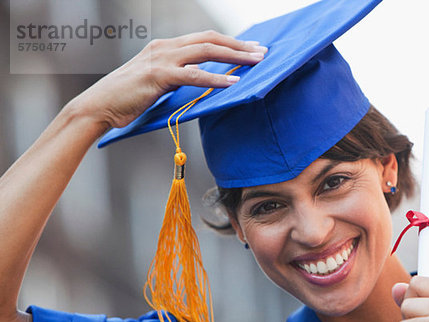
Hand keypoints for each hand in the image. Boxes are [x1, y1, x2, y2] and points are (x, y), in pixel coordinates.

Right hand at [70, 30, 267, 132]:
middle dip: (238, 45)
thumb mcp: (157, 84)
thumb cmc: (127, 100)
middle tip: (262, 51)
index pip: (204, 38)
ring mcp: (161, 59)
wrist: (98, 107)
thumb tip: (201, 84)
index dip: (229, 42)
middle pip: (209, 39)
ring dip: (234, 56)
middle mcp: (164, 48)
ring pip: (205, 51)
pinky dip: (215, 78)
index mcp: (165, 48)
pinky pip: (193, 75)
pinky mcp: (158, 76)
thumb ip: (177, 79)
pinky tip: (233, 82)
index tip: (250, 48)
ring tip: (255, 62)